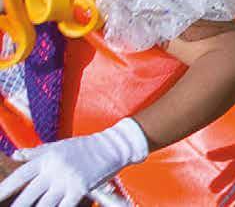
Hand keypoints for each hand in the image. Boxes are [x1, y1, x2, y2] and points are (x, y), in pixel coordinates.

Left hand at [0, 117, 148, 206]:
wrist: (113, 145)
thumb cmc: (85, 146)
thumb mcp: (59, 145)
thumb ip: (36, 152)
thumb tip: (15, 154)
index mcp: (47, 156)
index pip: (20, 175)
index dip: (5, 189)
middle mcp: (54, 167)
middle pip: (28, 195)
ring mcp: (67, 178)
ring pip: (44, 205)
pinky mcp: (80, 188)